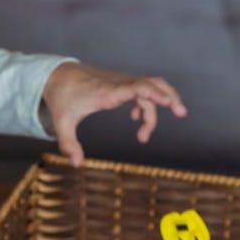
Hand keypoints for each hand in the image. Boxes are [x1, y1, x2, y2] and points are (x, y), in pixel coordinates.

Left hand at [42, 62, 187, 166]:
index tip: (168, 103)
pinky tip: (136, 119)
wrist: (58, 75)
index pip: (136, 87)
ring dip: (158, 104)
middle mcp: (118, 84)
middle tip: (181, 113)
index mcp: (107, 92)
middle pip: (151, 83)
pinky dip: (146, 102)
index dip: (153, 93)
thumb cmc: (62, 97)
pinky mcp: (120, 83)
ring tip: (146, 135)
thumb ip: (68, 143)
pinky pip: (141, 89)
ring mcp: (120, 82)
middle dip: (169, 95)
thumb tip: (77, 164)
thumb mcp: (62, 122)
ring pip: (149, 86)